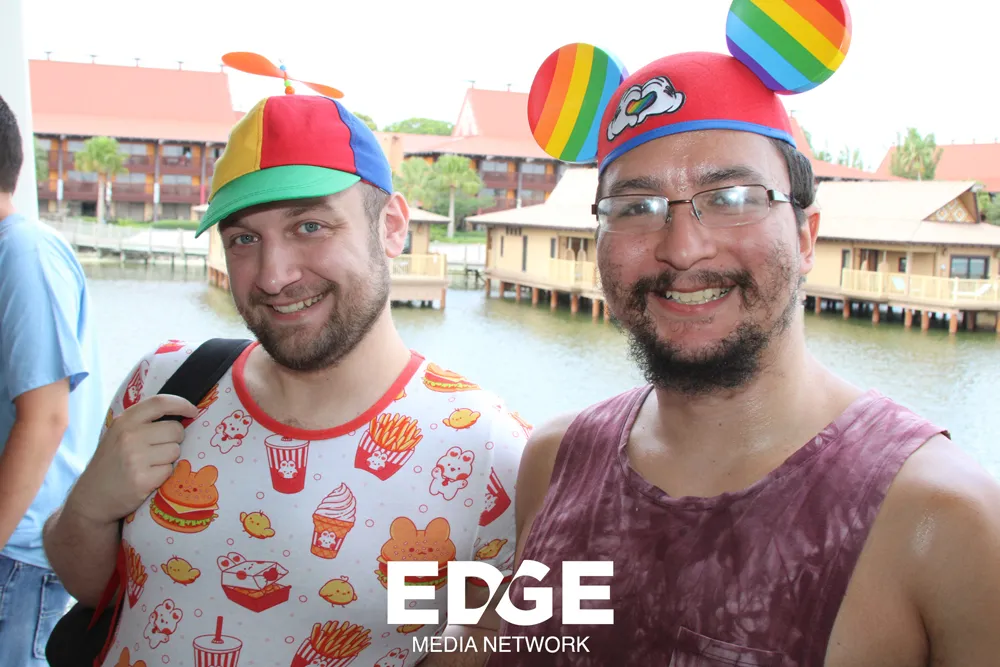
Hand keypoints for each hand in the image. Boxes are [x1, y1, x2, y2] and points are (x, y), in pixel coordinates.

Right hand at [66, 395, 199, 525]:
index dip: (182, 404)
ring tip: (150, 465)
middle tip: (159, 451)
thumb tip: (180, 414)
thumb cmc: (111, 463)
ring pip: (175, 451)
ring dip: (169, 459)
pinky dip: (164, 475)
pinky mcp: (142, 479)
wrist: (92, 498)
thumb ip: (143, 422)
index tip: (193, 411)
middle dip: (175, 440)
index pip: (160, 402)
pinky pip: (170, 470)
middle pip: (175, 430)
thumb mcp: (118, 434)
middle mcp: (129, 436)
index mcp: (124, 421)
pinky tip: (148, 478)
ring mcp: (135, 458)